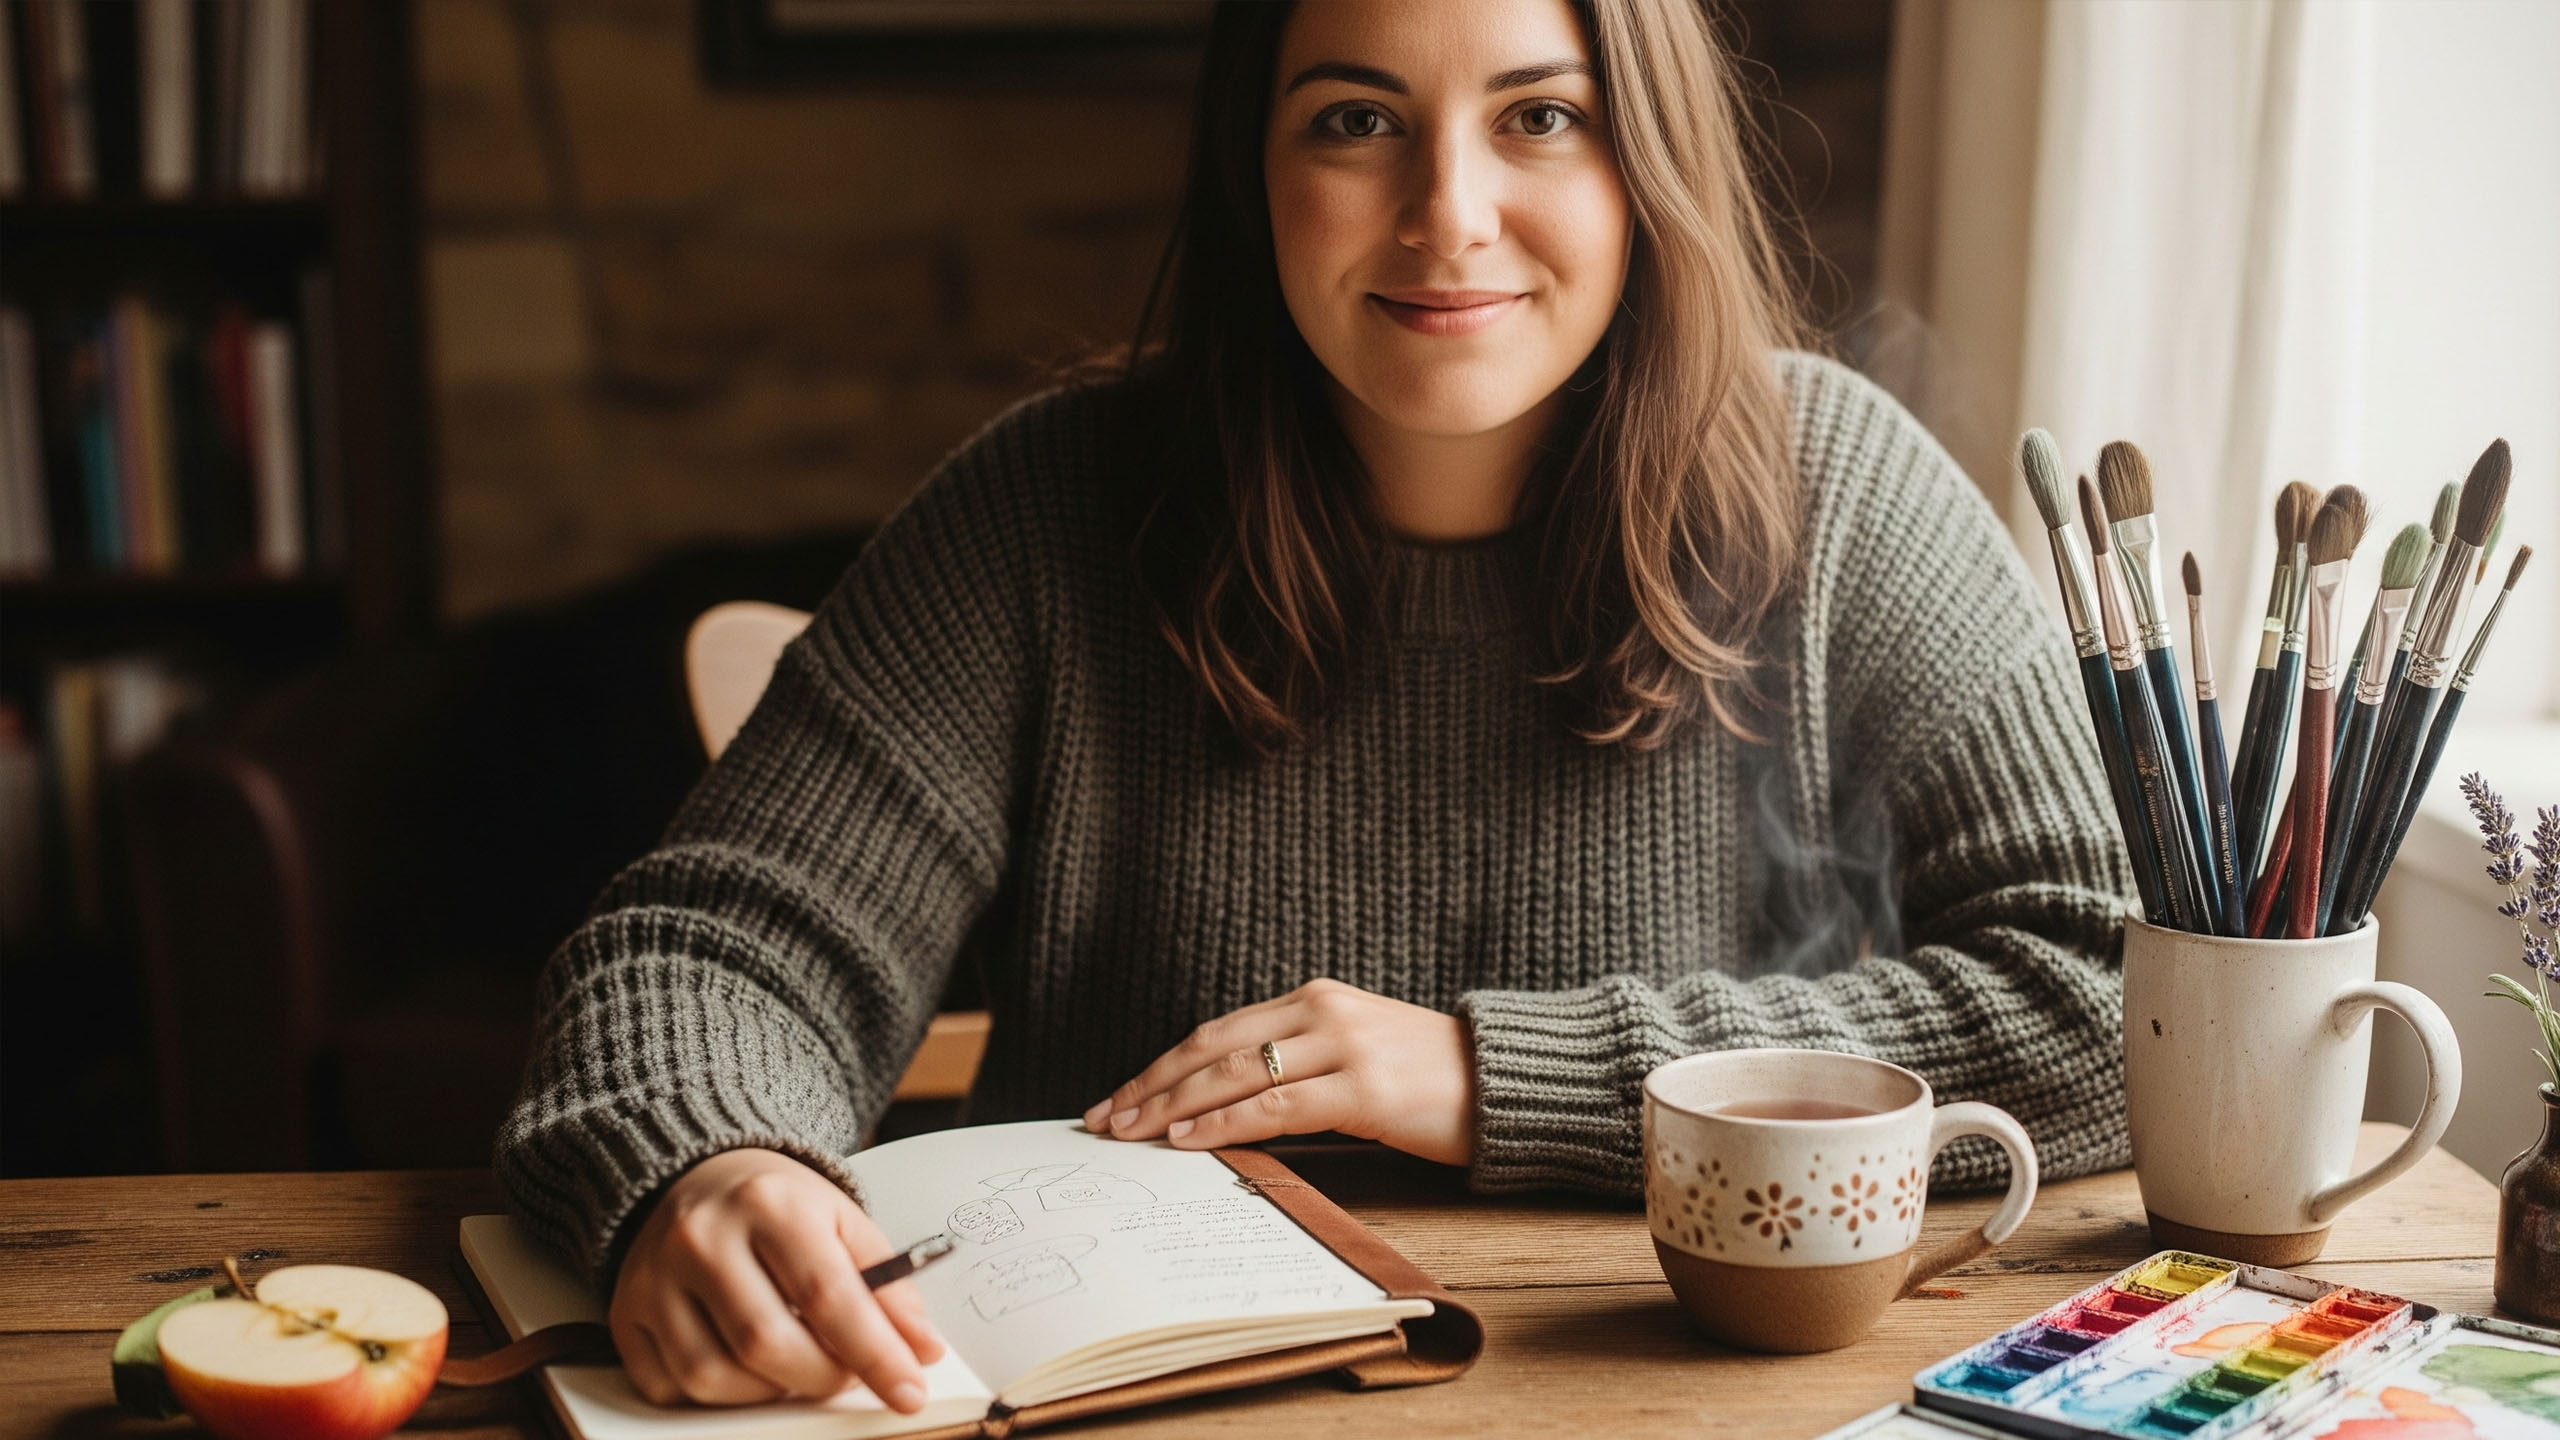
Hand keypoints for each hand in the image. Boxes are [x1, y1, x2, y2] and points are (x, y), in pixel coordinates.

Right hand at [610, 1148, 944, 1409]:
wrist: (691, 1176)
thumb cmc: (774, 1205)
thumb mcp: (841, 1219)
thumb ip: (887, 1283)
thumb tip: (920, 1348)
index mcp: (767, 1203)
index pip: (827, 1295)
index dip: (874, 1353)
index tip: (908, 1388)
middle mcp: (701, 1237)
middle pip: (766, 1344)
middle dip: (822, 1377)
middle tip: (847, 1374)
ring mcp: (653, 1278)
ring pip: (714, 1377)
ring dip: (769, 1390)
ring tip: (795, 1362)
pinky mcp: (625, 1314)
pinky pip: (670, 1388)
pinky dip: (716, 1394)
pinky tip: (741, 1363)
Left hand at [1082, 978, 1474, 1164]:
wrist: (1508, 1080)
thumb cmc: (1432, 1078)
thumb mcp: (1357, 1053)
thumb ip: (1300, 1063)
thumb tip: (1228, 1105)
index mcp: (1314, 1000)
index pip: (1217, 1032)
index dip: (1162, 1066)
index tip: (1120, 1097)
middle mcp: (1322, 1011)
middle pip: (1212, 1046)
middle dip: (1150, 1085)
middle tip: (1104, 1118)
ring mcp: (1343, 1046)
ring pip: (1234, 1074)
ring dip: (1173, 1107)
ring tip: (1130, 1133)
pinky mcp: (1365, 1089)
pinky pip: (1276, 1106)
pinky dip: (1223, 1123)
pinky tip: (1188, 1140)